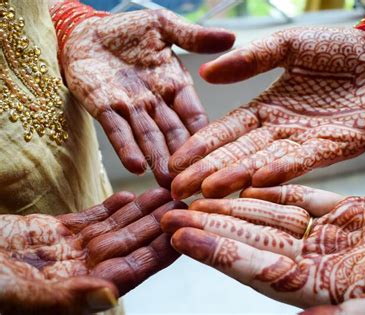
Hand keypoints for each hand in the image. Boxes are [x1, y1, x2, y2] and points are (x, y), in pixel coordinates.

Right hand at [0, 188, 184, 314]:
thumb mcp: (16, 294)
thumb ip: (63, 299)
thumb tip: (109, 298)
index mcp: (77, 293)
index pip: (130, 270)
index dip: (159, 252)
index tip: (184, 231)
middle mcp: (78, 273)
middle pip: (129, 245)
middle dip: (158, 225)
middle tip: (185, 203)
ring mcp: (66, 252)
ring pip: (114, 229)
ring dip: (142, 211)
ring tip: (167, 192)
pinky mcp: (52, 233)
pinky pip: (90, 219)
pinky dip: (112, 207)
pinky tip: (133, 194)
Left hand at [63, 9, 234, 187]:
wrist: (84, 30)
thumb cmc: (127, 29)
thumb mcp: (164, 26)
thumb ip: (195, 37)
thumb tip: (232, 39)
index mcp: (175, 85)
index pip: (194, 114)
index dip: (204, 134)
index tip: (218, 155)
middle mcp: (156, 102)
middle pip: (173, 134)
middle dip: (183, 158)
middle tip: (195, 182)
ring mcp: (131, 108)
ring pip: (147, 138)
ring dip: (158, 160)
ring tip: (168, 183)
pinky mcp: (103, 107)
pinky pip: (116, 130)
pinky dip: (126, 148)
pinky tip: (136, 166)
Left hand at [161, 185, 364, 313]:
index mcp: (320, 290)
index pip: (255, 269)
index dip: (216, 252)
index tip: (179, 234)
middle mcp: (314, 265)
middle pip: (251, 242)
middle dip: (210, 226)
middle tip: (169, 210)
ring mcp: (326, 238)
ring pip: (268, 218)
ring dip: (232, 204)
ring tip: (196, 192)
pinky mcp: (343, 215)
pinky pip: (299, 198)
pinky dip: (270, 188)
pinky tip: (243, 178)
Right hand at [169, 27, 364, 198]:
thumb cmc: (337, 47)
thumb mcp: (286, 46)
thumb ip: (249, 60)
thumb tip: (206, 70)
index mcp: (266, 108)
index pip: (226, 131)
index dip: (201, 146)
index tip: (176, 161)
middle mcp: (280, 131)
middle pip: (238, 152)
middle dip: (208, 171)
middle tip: (179, 189)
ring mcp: (305, 142)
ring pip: (264, 162)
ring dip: (237, 176)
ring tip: (209, 190)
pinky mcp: (334, 147)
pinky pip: (304, 160)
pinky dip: (282, 169)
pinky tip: (259, 178)